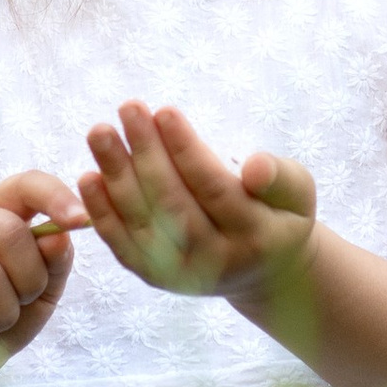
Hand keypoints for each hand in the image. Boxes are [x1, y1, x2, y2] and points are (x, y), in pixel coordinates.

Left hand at [79, 102, 317, 307]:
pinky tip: (88, 177)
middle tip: (128, 108)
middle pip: (172, 206)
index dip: (185, 150)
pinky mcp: (155, 278)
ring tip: (100, 133)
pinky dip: (101, 213)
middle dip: (145, 154)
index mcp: (255, 238)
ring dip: (116, 176)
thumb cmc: (278, 215)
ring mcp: (181, 275)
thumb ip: (280, 178)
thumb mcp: (297, 193)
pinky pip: (122, 245)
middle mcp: (215, 262)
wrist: (263, 272)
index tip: (164, 111)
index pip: (212, 189)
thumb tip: (253, 166)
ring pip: (142, 224)